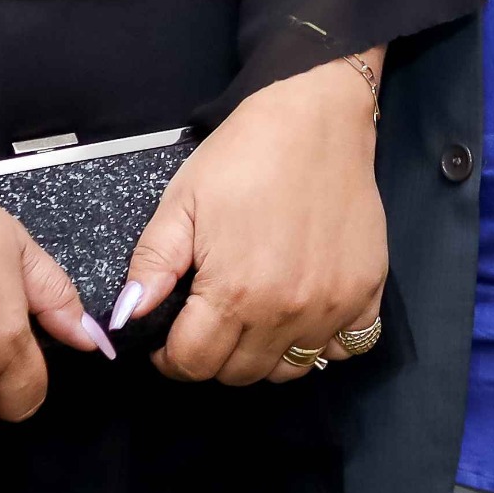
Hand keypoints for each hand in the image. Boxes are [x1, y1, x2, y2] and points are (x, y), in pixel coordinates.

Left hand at [119, 54, 387, 386]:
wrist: (316, 118)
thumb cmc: (246, 154)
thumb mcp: (182, 202)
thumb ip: (152, 265)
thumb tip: (127, 317)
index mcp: (235, 291)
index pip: (193, 363)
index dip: (169, 356)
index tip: (168, 337)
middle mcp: (286, 309)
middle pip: (240, 374)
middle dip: (213, 356)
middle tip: (208, 320)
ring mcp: (333, 304)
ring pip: (291, 370)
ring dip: (264, 355)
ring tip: (253, 318)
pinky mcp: (366, 290)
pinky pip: (346, 346)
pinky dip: (322, 341)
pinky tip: (303, 312)